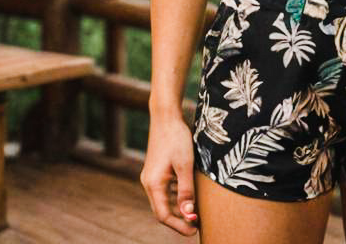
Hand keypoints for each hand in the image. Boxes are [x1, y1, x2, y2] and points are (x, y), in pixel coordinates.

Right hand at [140, 114, 199, 235]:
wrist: (166, 115)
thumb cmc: (176, 138)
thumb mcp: (185, 165)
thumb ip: (186, 191)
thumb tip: (189, 215)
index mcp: (153, 184)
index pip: (163, 215)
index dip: (179, 225)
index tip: (194, 230)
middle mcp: (148, 182)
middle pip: (162, 210)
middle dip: (178, 219)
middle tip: (197, 224)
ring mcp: (151, 175)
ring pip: (163, 200)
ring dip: (177, 208)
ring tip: (195, 212)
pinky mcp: (156, 169)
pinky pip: (164, 189)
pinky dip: (175, 196)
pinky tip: (188, 194)